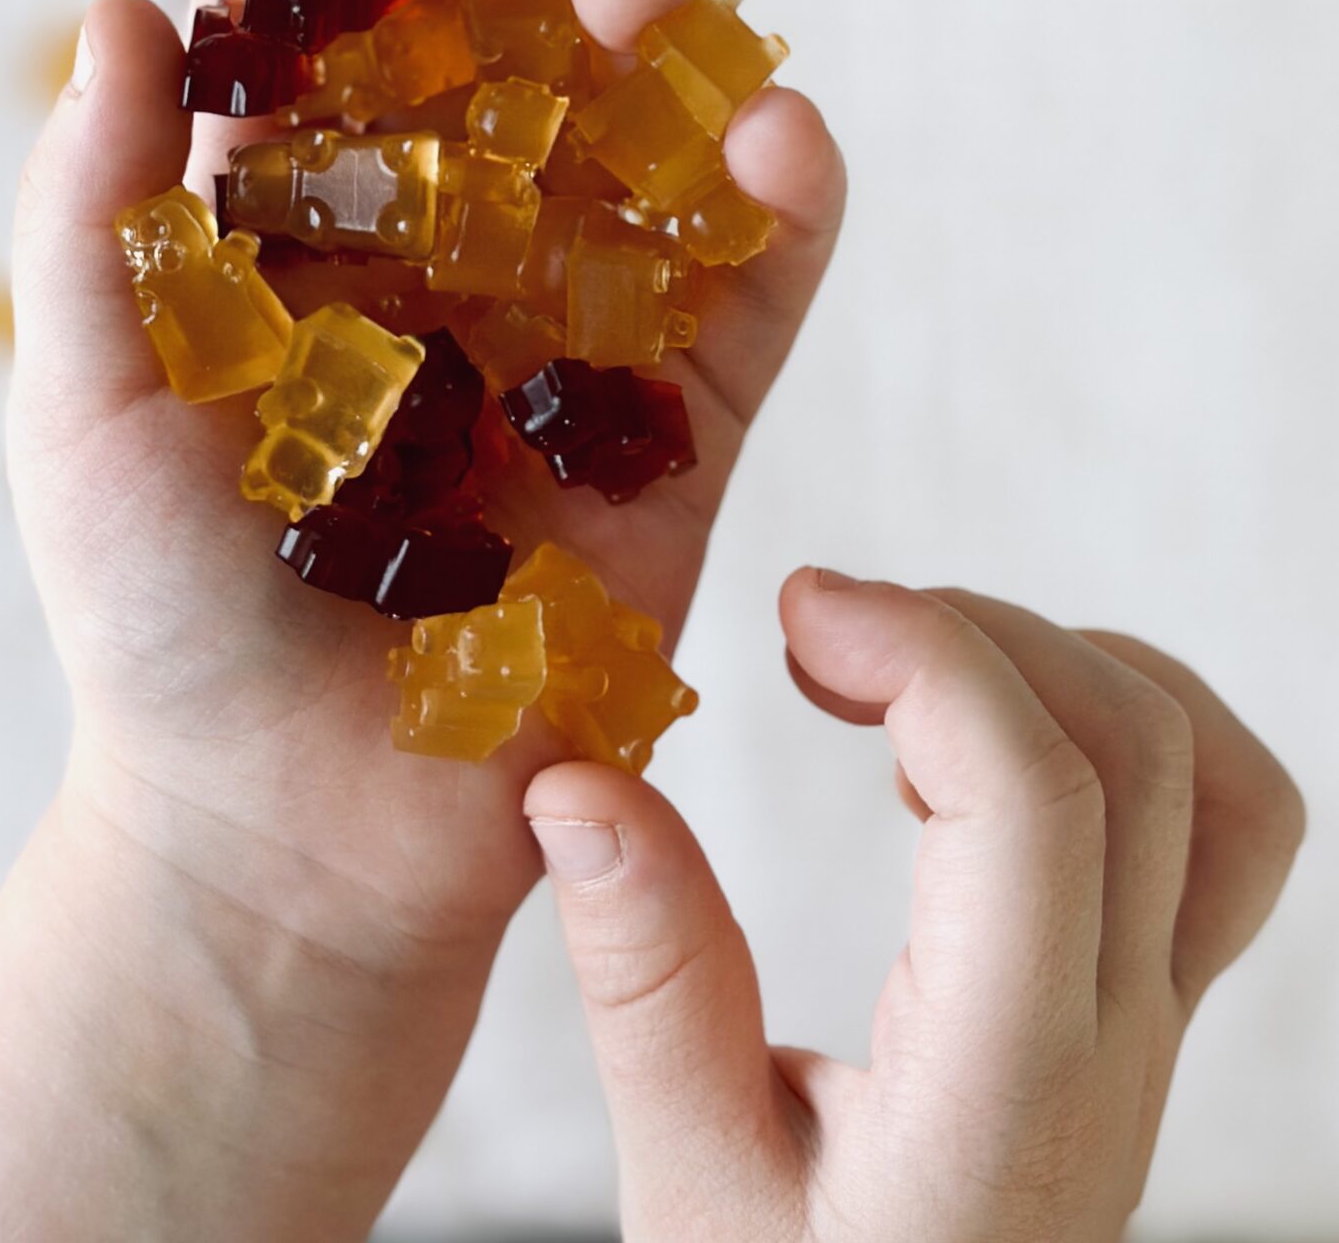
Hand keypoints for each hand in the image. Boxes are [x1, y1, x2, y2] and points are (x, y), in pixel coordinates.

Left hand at [4, 0, 843, 1220]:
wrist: (285, 846)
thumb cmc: (154, 622)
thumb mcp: (84, 406)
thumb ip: (93, 213)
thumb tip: (114, 2)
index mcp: (282, 219)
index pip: (297, 19)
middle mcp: (431, 245)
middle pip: (491, 43)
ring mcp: (562, 330)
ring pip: (634, 129)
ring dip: (657, 33)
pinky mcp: (674, 437)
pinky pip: (751, 292)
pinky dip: (783, 201)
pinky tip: (779, 130)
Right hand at [527, 571, 1305, 1242]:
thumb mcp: (689, 1187)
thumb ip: (647, 989)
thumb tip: (576, 783)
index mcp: (1005, 1090)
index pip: (1037, 805)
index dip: (929, 658)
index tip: (796, 609)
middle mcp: (1117, 1049)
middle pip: (1140, 753)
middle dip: (972, 635)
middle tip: (813, 636)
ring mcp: (1156, 1031)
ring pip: (1211, 779)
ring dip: (1059, 668)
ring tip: (895, 683)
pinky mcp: (1150, 1013)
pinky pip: (1217, 829)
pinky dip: (1112, 727)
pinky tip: (964, 752)